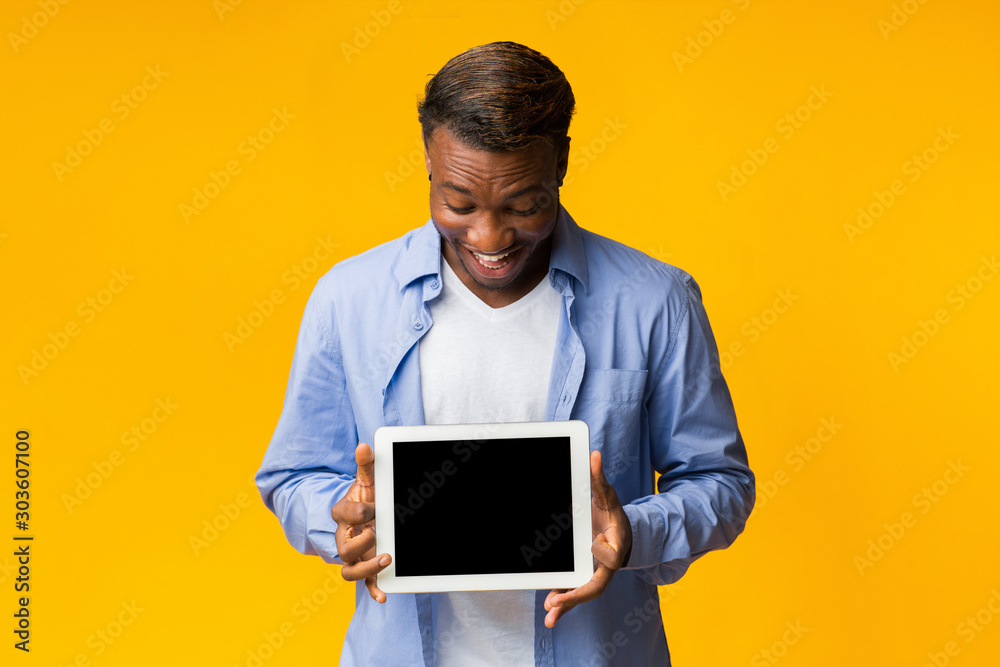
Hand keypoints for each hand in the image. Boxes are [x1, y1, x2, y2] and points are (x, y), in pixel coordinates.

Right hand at [330, 442, 390, 602]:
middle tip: (378, 533)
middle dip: (361, 542)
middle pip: (343, 549)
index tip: (374, 506)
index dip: (358, 511)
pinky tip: (385, 596)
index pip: (344, 514)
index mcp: (342, 514)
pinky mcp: (365, 565)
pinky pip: (365, 583)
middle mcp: (345, 537)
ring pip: (350, 571)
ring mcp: (355, 554)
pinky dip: (374, 590)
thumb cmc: (366, 496)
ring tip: (388, 558)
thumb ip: (366, 465)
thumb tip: (365, 445)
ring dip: (368, 568)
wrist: (363, 512)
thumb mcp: (367, 480)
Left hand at [544, 449, 631, 626]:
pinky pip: (573, 592)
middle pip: (593, 586)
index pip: (610, 558)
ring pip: (581, 593)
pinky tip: (548, 614)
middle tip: (555, 601)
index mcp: (615, 547)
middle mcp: (606, 566)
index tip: (590, 550)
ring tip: (549, 617)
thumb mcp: (607, 496)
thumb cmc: (612, 513)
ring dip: (566, 606)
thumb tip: (594, 454)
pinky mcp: (583, 577)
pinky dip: (563, 603)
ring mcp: (595, 574)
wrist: (619, 530)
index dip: (602, 555)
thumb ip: (599, 479)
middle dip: (575, 595)